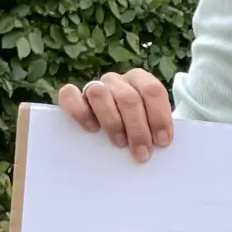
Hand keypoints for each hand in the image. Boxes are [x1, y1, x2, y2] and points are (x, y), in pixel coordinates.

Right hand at [55, 69, 172, 162]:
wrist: (114, 119)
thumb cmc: (137, 123)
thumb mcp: (149, 120)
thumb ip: (155, 126)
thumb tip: (161, 145)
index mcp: (140, 79)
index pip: (153, 91)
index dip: (159, 116)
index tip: (162, 141)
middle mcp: (117, 80)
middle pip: (128, 98)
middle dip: (138, 129)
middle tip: (142, 153)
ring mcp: (94, 85)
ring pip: (99, 94)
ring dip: (112, 122)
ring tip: (120, 142)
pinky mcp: (73, 96)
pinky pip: (69, 95)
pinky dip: (80, 111)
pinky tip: (91, 128)